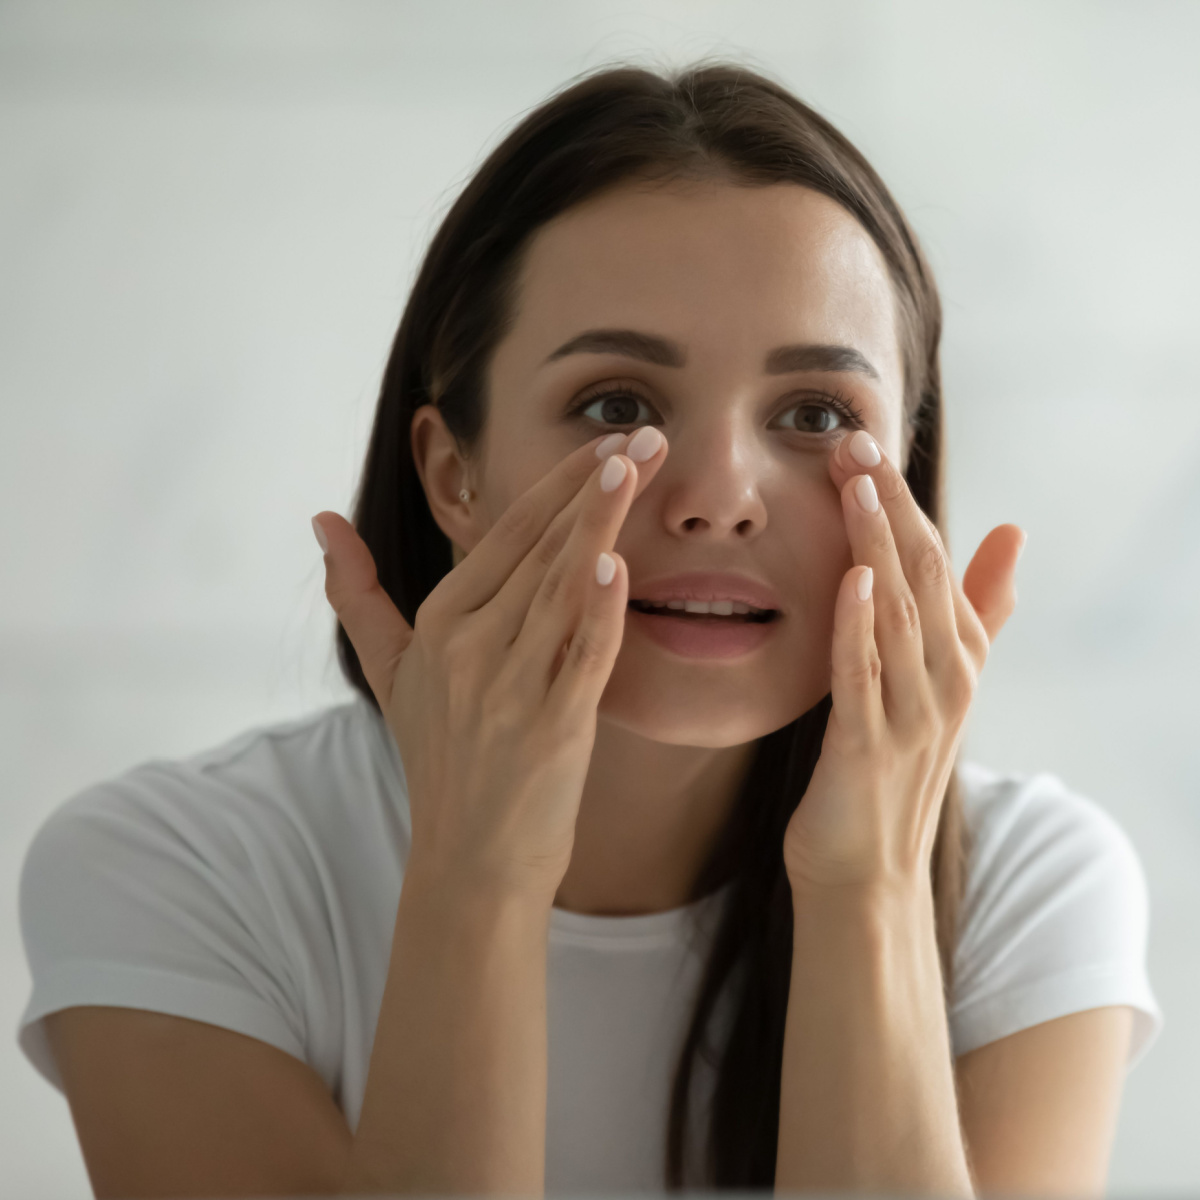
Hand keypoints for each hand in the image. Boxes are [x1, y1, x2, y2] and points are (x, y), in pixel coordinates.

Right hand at [313, 426, 667, 904]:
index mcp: (442, 622)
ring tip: (637, 468)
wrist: (471, 860)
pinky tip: (615, 566)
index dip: (560, 485)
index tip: (607, 442)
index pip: (507, 535)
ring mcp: (510, 687)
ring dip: (600, 525)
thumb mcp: (389, 672)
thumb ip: (357, 594)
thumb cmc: (441, 758)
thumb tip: (321, 521)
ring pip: (561, 589)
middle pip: (541, 549)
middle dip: (596, 487)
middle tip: (648, 435)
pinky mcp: (551, 728)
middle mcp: (471, 646)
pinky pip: (580, 658)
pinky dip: (597, 612)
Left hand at [782, 429, 1025, 892]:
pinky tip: (851, 580)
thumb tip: (1012, 531)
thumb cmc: (887, 771)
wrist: (864, 872)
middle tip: (854, 441)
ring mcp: (911, 715)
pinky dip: (860, 627)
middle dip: (890, 505)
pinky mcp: (868, 750)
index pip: (934, 561)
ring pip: (899, 615)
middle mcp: (944, 680)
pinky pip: (864, 677)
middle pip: (921, 576)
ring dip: (877, 548)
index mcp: (957, 658)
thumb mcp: (936, 683)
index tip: (865, 442)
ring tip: (856, 486)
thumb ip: (976, 611)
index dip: (902, 499)